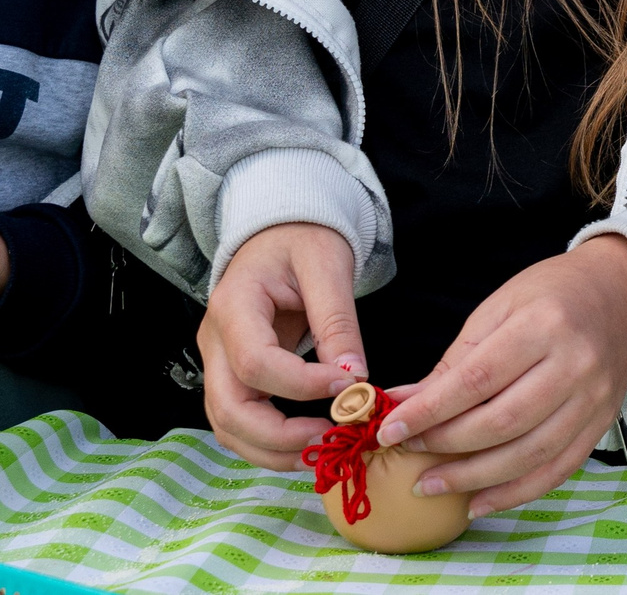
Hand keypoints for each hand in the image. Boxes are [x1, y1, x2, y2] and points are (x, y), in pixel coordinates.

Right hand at [198, 222, 366, 468]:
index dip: (302, 384)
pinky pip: (238, 421)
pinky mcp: (230, 375)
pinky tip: (306, 442)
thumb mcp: (328, 266)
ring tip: (323, 449)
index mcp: (234, 306)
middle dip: (279, 435)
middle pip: (228, 408)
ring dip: (271, 450)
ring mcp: (217, 361)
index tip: (351, 386)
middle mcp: (214, 340)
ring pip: (226, 425)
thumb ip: (337, 321)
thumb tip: (354, 375)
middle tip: (331, 438)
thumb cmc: (304, 241)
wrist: (281, 233)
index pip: (256, 363)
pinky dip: (267, 442)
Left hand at [374, 235, 626, 518]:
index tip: (390, 430)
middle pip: (503, 422)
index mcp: (543, 324)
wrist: (621, 291)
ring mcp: (595, 397)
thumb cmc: (551, 294)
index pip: (477, 379)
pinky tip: (479, 501)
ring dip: (473, 478)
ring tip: (431, 485)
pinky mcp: (603, 421)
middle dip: (446, 445)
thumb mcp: (498, 309)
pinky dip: (516, 493)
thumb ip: (455, 362)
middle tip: (407, 455)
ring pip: (529, 454)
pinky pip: (558, 469)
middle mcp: (575, 363)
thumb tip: (403, 404)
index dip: (430, 411)